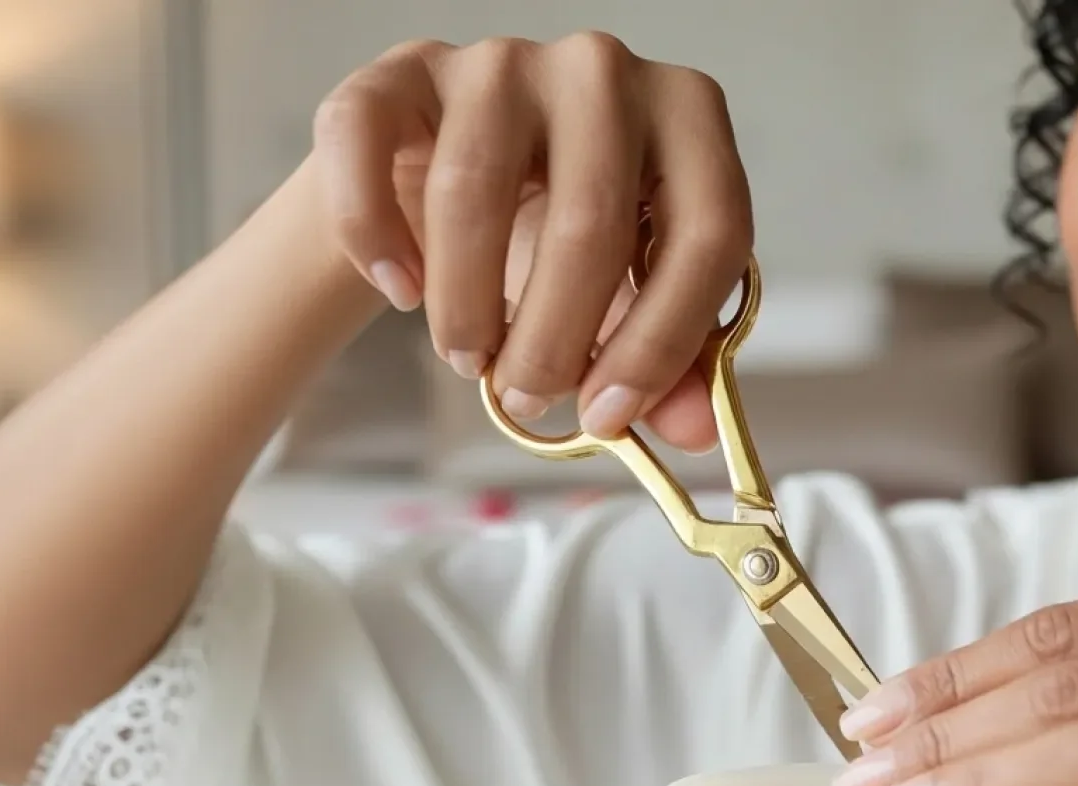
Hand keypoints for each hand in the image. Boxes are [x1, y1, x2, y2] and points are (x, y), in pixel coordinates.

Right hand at [309, 35, 755, 451]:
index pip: (707, 232)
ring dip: (468, 305)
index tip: (609, 415)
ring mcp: (500, 62)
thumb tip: (692, 431)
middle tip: (527, 399)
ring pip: (474, 192)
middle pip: (590, 221)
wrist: (448, 173)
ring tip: (469, 360)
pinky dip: (378, 238)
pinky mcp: (403, 71)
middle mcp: (603, 72)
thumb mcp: (629, 294)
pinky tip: (402, 292)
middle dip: (554, 340)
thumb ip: (672, 362)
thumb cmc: (557, 234)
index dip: (661, 341)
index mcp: (690, 118)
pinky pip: (370, 149)